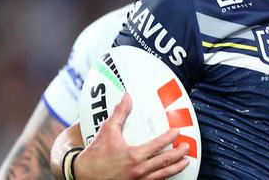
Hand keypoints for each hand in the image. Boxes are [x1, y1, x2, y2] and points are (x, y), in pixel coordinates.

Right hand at [74, 94, 189, 179]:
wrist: (81, 176)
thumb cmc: (94, 155)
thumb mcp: (107, 131)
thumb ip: (119, 113)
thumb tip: (127, 96)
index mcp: (134, 156)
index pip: (158, 145)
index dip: (170, 138)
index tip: (177, 132)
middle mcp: (138, 170)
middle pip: (165, 162)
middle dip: (179, 154)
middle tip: (187, 147)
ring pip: (162, 175)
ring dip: (175, 168)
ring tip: (185, 162)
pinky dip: (163, 178)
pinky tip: (168, 174)